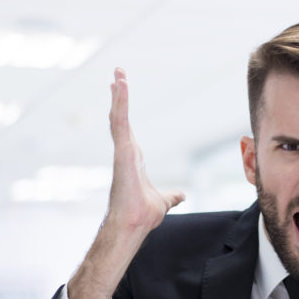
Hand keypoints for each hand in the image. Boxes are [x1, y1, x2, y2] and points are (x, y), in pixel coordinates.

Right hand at [106, 67, 184, 231]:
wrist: (134, 224)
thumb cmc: (143, 215)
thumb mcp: (163, 201)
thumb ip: (171, 196)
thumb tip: (182, 196)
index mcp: (132, 159)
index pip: (126, 128)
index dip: (123, 110)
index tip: (120, 93)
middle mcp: (125, 151)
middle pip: (119, 117)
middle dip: (118, 95)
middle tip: (117, 75)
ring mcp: (122, 150)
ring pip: (118, 116)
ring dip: (118, 93)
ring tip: (118, 73)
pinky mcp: (122, 151)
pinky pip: (120, 121)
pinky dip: (120, 102)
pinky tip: (121, 85)